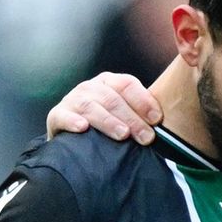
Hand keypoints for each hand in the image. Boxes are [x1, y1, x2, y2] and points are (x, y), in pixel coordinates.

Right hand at [45, 72, 163, 143]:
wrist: (72, 135)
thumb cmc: (106, 125)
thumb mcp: (124, 116)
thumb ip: (141, 116)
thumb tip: (165, 127)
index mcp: (109, 83)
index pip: (127, 84)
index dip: (143, 100)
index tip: (157, 119)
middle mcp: (90, 87)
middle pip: (112, 99)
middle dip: (132, 118)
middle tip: (146, 138)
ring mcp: (72, 100)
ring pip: (91, 106)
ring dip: (108, 121)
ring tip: (122, 134)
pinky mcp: (57, 116)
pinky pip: (63, 116)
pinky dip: (73, 121)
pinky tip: (83, 129)